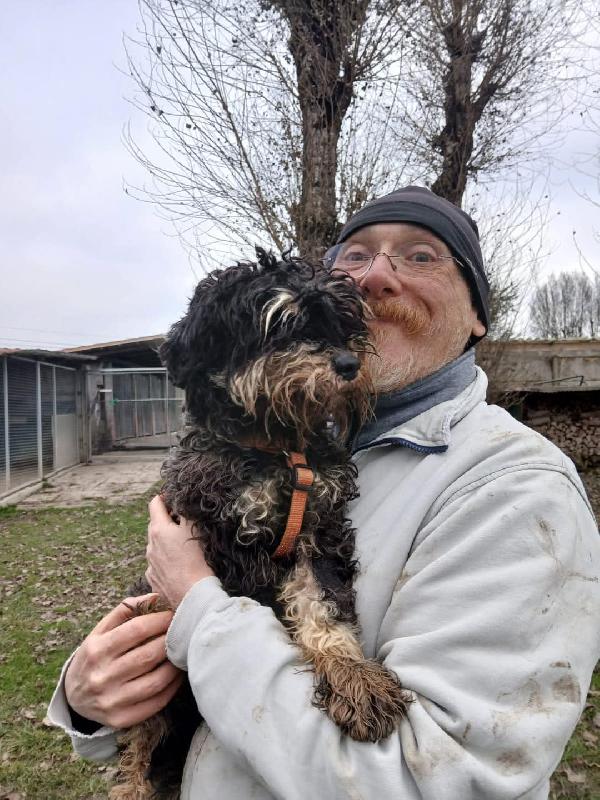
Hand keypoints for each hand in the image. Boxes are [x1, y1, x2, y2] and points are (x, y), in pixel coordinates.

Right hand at [65, 595, 183, 728]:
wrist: (74, 698)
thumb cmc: (95, 656)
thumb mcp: (100, 631)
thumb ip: (125, 610)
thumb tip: (156, 596)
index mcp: (96, 650)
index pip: (136, 630)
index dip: (159, 620)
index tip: (173, 614)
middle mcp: (102, 677)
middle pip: (148, 656)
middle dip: (170, 640)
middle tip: (183, 631)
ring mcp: (112, 701)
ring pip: (156, 681)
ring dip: (175, 664)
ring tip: (182, 652)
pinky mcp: (121, 719)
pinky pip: (156, 702)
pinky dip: (172, 687)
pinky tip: (177, 674)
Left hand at [145, 495, 213, 608]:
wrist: (193, 595)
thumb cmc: (197, 560)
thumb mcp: (194, 529)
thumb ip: (185, 512)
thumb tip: (179, 502)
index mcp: (158, 529)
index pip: (155, 504)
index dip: (165, 498)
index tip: (175, 499)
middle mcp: (150, 545)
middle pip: (155, 525)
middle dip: (167, 521)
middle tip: (184, 523)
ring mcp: (150, 563)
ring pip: (156, 546)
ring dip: (167, 542)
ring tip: (185, 548)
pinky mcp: (153, 579)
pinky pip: (158, 564)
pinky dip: (166, 561)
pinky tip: (179, 566)